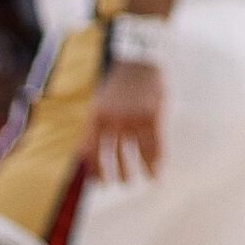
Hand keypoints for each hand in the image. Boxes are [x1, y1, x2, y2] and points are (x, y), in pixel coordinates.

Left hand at [85, 61, 163, 183]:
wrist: (138, 61)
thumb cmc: (118, 85)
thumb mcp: (100, 103)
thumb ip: (96, 127)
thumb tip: (89, 155)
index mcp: (96, 118)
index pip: (91, 152)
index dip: (96, 170)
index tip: (101, 182)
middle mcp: (113, 121)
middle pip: (112, 156)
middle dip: (117, 173)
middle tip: (122, 182)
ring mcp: (134, 119)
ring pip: (135, 153)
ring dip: (138, 169)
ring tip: (141, 178)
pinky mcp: (152, 117)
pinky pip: (154, 145)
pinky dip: (155, 161)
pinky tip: (156, 170)